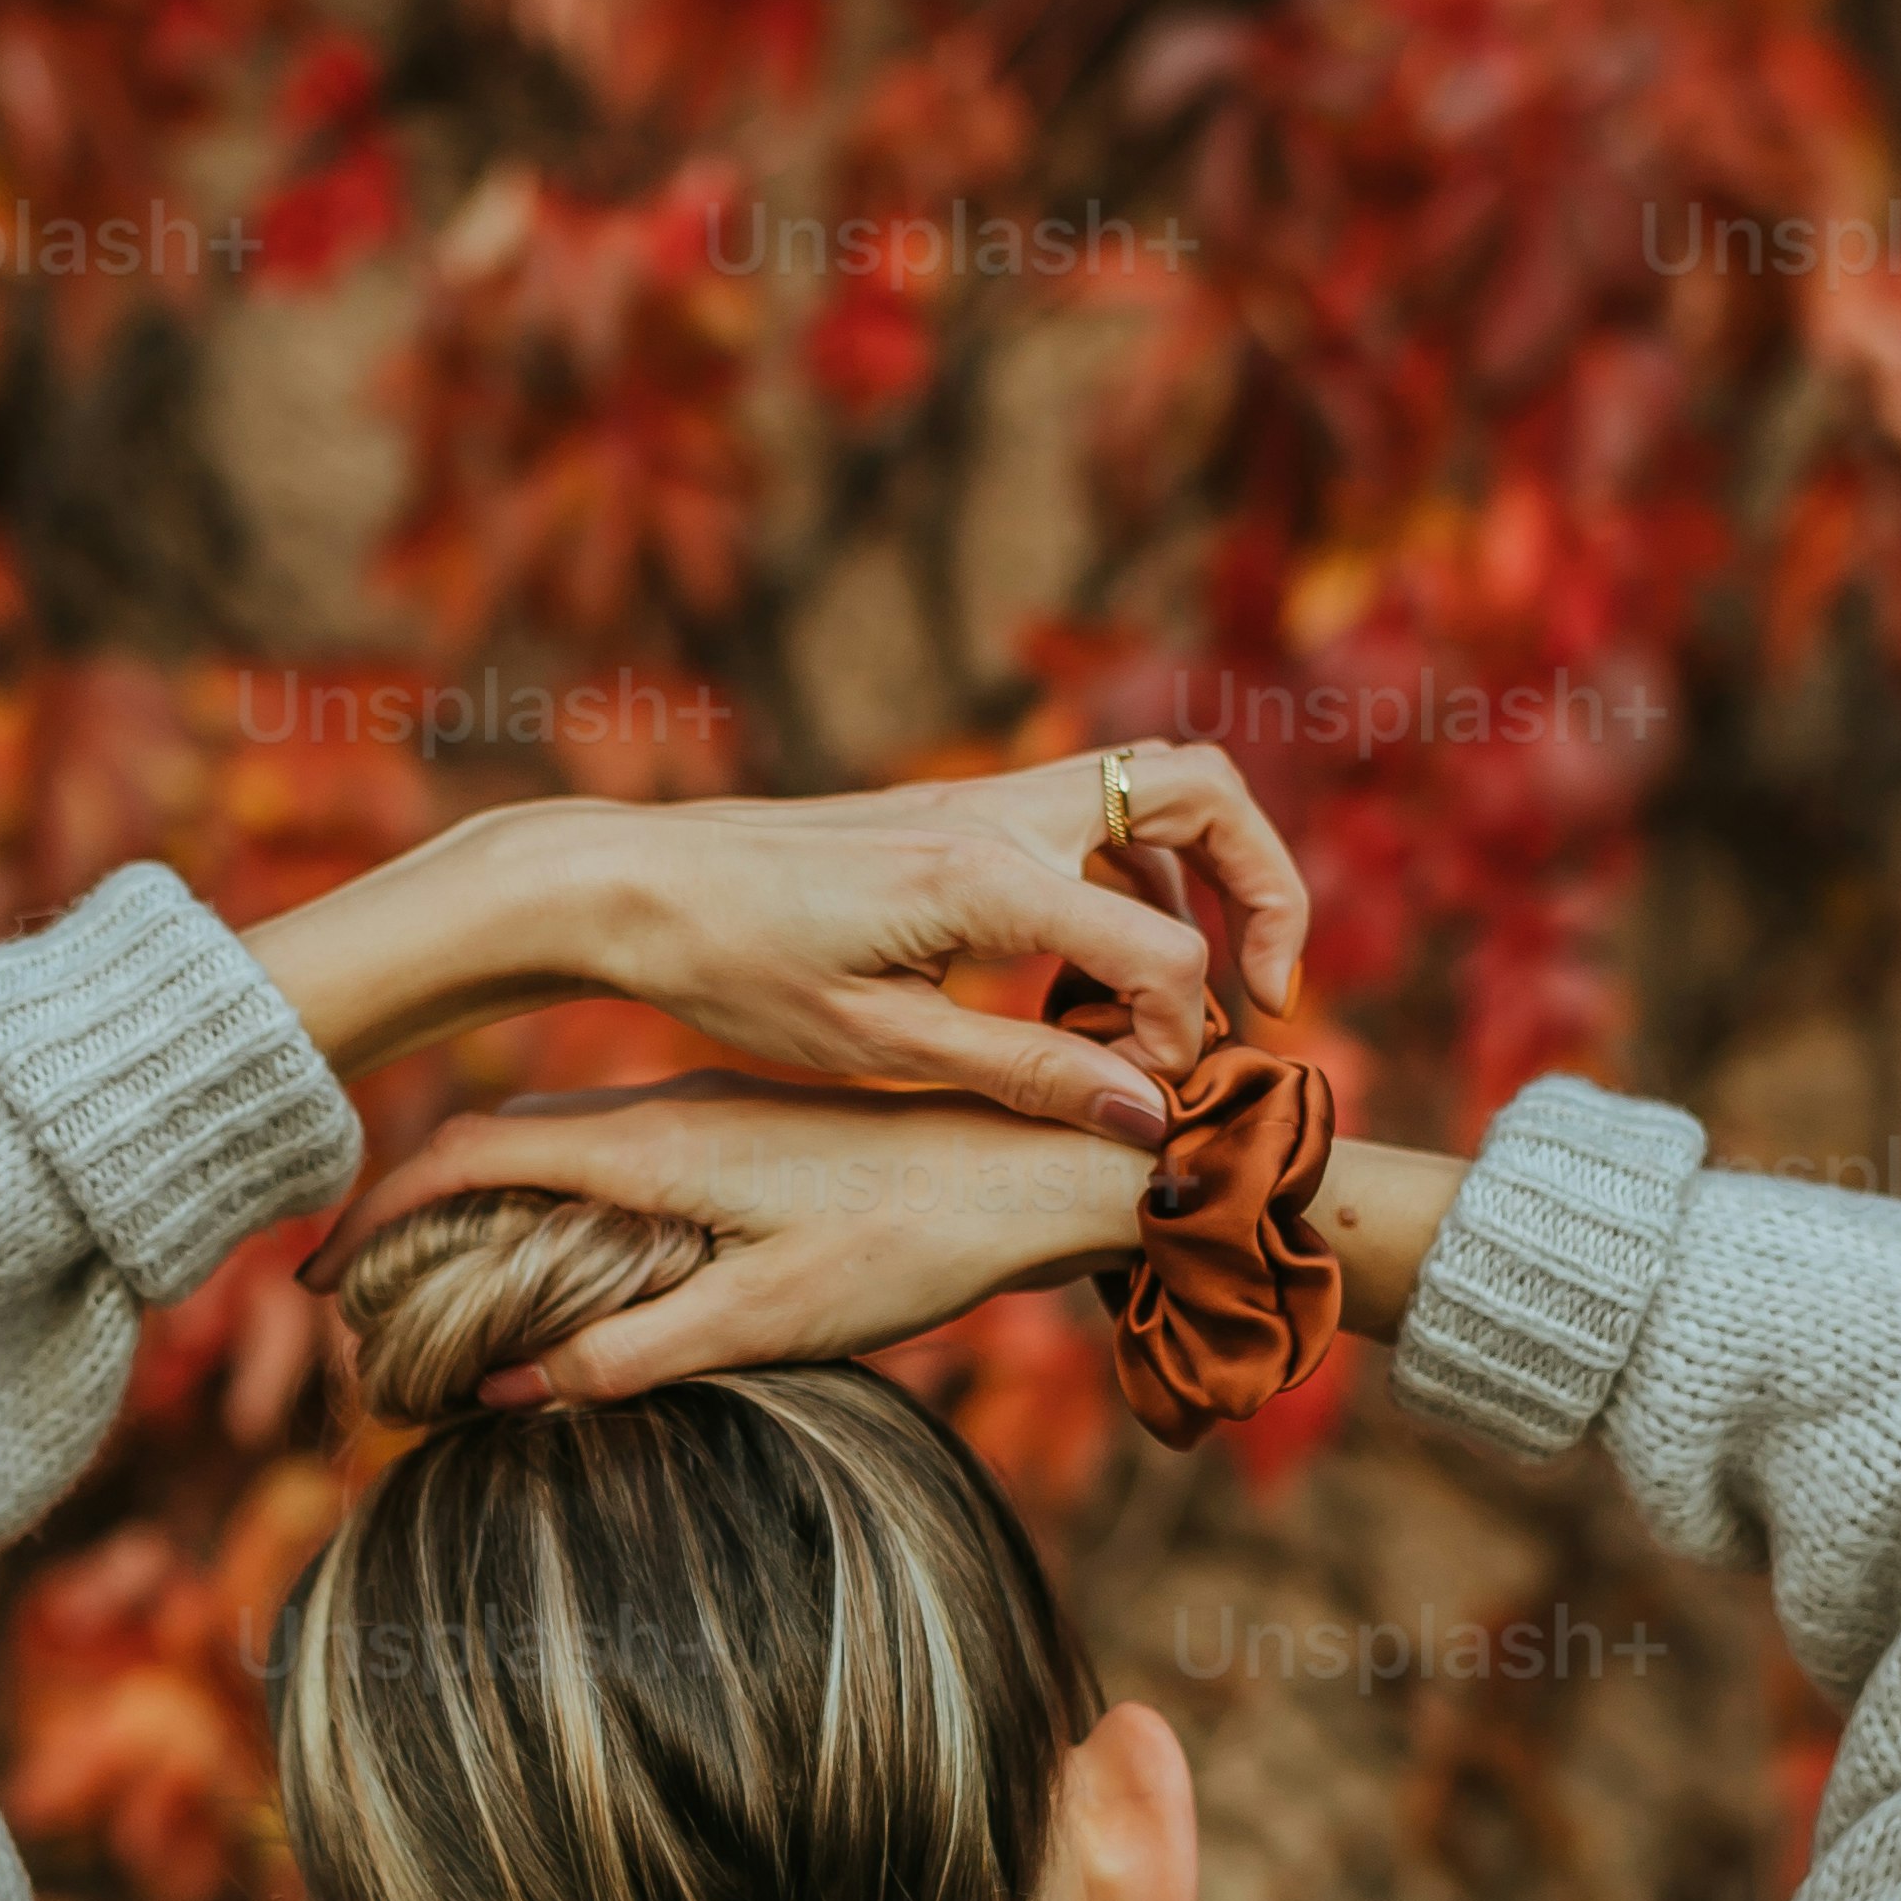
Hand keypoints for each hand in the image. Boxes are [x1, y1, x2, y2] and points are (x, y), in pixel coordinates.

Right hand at [299, 1081, 1140, 1400]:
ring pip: (555, 1138)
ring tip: (440, 1278)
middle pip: (496, 1138)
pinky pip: (611, 1147)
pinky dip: (552, 1193)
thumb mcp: (772, 1317)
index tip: (319, 1267)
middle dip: (413, 1207)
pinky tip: (564, 1249)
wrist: (1042, 1170)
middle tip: (363, 1289)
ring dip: (482, 1198)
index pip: (470, 1152)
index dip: (379, 1206)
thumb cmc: (917, 1244)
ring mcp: (707, 1108)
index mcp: (654, 1143)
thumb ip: (633, 1351)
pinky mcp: (748, 1125)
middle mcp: (666, 1105)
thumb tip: (505, 1387)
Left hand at [562, 746, 1310, 1158]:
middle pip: (1206, 788)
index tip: (1151, 1103)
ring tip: (1175, 991)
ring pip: (1155, 783)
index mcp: (989, 879)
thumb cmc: (734, 970)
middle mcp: (1002, 814)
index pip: (1162, 948)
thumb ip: (1024, 1074)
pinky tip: (1084, 976)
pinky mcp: (956, 809)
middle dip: (1268, 885)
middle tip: (1268, 991)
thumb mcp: (879, 1047)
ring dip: (1201, 875)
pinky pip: (1089, 812)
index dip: (1182, 1037)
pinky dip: (1130, 874)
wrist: (631, 884)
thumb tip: (1146, 1117)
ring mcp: (981, 798)